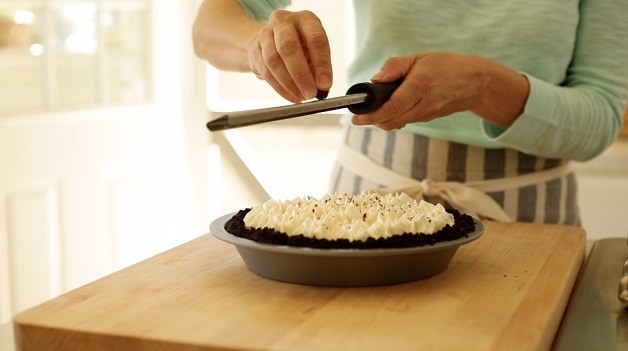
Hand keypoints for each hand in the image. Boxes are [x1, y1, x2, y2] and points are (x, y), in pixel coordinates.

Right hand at [247, 10, 332, 102]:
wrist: (272, 40)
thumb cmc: (300, 45)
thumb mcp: (314, 50)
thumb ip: (318, 66)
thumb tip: (321, 86)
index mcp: (305, 19)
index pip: (315, 39)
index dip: (321, 63)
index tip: (325, 83)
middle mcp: (283, 22)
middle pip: (288, 47)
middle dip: (301, 75)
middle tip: (310, 93)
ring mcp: (265, 34)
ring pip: (274, 61)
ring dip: (289, 83)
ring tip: (301, 96)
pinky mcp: (255, 50)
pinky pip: (266, 72)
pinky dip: (280, 88)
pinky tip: (291, 96)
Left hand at [351, 52, 527, 129]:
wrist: (474, 82)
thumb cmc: (446, 66)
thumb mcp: (419, 58)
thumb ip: (395, 67)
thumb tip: (375, 80)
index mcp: (420, 86)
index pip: (392, 107)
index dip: (372, 115)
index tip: (356, 117)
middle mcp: (424, 104)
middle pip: (391, 121)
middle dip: (372, 120)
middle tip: (358, 116)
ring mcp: (427, 114)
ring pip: (396, 124)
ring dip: (381, 119)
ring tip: (372, 110)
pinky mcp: (428, 119)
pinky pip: (405, 121)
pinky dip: (393, 117)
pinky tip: (389, 109)